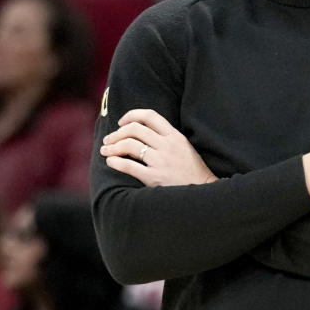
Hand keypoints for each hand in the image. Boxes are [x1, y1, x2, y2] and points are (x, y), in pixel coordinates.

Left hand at [101, 109, 217, 186]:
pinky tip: (110, 162)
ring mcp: (161, 161)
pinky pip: (129, 166)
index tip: (121, 122)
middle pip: (135, 129)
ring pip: (129, 145)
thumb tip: (141, 131)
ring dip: (113, 146)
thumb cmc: (192, 171)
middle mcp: (167, 145)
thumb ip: (167, 137)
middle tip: (109, 139)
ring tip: (106, 150)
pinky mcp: (154, 178)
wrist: (203, 193)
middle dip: (117, 133)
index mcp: (175, 136)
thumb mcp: (184, 147)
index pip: (150, 116)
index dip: (132, 115)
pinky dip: (116, 162)